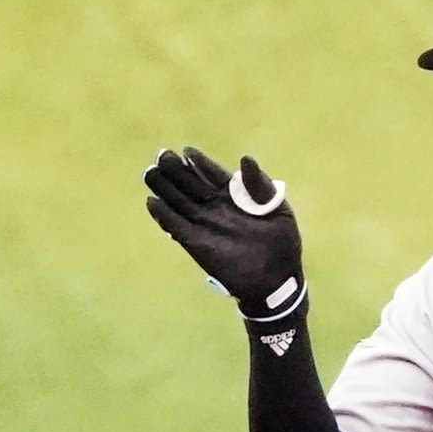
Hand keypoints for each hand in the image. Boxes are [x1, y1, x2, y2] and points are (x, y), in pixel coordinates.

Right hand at [144, 147, 304, 319]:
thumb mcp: (278, 211)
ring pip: (179, 202)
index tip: (187, 151)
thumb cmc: (282, 244)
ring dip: (164, 188)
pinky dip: (164, 216)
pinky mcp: (196, 243)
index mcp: (237, 196)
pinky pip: (176, 227)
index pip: (214, 174)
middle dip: (176, 170)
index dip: (200, 163)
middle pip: (191, 185)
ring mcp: (205, 224)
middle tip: (162, 155)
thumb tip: (245, 159)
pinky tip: (152, 202)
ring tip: (150, 172)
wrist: (276, 280)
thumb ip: (260, 187)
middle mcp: (216, 207)